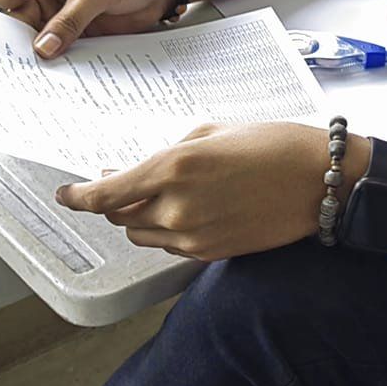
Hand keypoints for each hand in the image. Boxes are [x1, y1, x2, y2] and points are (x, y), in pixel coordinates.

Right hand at [0, 0, 176, 57]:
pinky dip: (54, 59)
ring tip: (51, 59)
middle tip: (31, 44)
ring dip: (36, 50)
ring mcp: (50, 13)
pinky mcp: (67, 33)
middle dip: (14, 32)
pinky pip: (51, 50)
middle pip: (4, 18)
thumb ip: (70, 20)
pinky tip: (62, 67)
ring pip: (26, 39)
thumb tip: (42, 49)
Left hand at [56, 121, 328, 260]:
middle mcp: (176, 207)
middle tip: (123, 183)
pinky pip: (171, 246)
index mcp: (174, 167)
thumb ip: (171, 151)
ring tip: (166, 195)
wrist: (320, 182)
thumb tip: (142, 170)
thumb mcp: (214, 132)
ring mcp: (193, 236)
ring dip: (141, 217)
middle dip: (116, 201)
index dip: (78, 197)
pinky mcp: (210, 253)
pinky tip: (191, 209)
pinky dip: (170, 229)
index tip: (66, 194)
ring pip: (143, 234)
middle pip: (119, 217)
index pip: (105, 194)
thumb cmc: (274, 146)